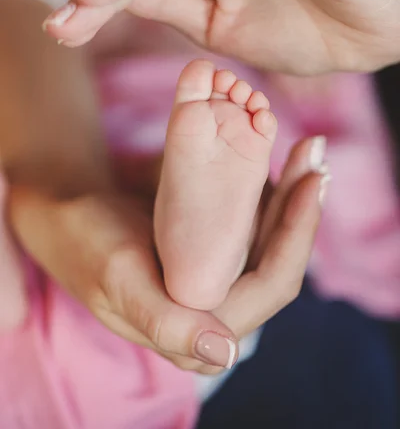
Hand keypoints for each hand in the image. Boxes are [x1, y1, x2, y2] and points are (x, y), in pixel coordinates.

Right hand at [8, 137, 326, 373]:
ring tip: (306, 152)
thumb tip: (225, 354)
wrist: (67, 215)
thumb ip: (168, 323)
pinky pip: (252, 224)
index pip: (271, 286)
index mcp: (200, 334)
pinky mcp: (213, 252)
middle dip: (301, 208)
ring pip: (271, 238)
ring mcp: (218, 278)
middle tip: (314, 157)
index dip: (298, 236)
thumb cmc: (88, 246)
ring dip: (290, 195)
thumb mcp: (120, 280)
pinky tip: (278, 161)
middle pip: (279, 258)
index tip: (311, 183)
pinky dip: (268, 192)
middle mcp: (218, 310)